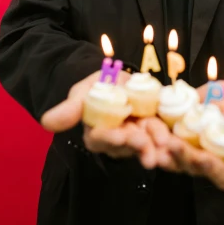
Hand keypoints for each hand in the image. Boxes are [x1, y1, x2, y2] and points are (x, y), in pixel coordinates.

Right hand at [40, 69, 160, 168]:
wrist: (118, 78)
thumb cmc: (97, 86)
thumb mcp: (82, 93)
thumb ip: (69, 108)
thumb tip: (45, 122)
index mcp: (98, 134)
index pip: (103, 139)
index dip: (113, 138)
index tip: (122, 135)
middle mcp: (119, 140)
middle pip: (129, 145)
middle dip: (139, 145)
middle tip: (148, 146)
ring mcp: (140, 136)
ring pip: (148, 142)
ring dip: (157, 144)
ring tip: (167, 144)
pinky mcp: (157, 128)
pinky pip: (164, 134)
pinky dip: (171, 135)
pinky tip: (178, 138)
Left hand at [152, 85, 223, 190]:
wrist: (210, 92)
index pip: (223, 175)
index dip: (213, 169)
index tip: (204, 158)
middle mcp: (205, 163)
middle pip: (193, 168)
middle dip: (182, 156)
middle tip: (172, 143)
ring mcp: (185, 155)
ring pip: (172, 161)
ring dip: (163, 152)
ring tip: (158, 140)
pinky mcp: (169, 143)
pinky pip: (158, 147)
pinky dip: (152, 140)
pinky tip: (147, 131)